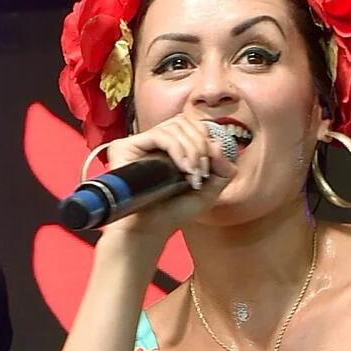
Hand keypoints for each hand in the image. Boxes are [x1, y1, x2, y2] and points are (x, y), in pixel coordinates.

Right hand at [94, 113, 238, 249]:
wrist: (150, 229)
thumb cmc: (174, 211)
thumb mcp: (209, 191)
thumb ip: (223, 169)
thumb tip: (218, 143)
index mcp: (173, 146)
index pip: (194, 125)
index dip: (207, 139)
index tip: (210, 167)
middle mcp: (156, 141)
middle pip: (186, 121)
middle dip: (201, 145)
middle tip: (201, 172)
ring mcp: (141, 142)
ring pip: (175, 126)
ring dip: (191, 149)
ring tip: (191, 174)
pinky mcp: (126, 145)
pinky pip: (159, 134)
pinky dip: (177, 148)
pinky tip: (182, 167)